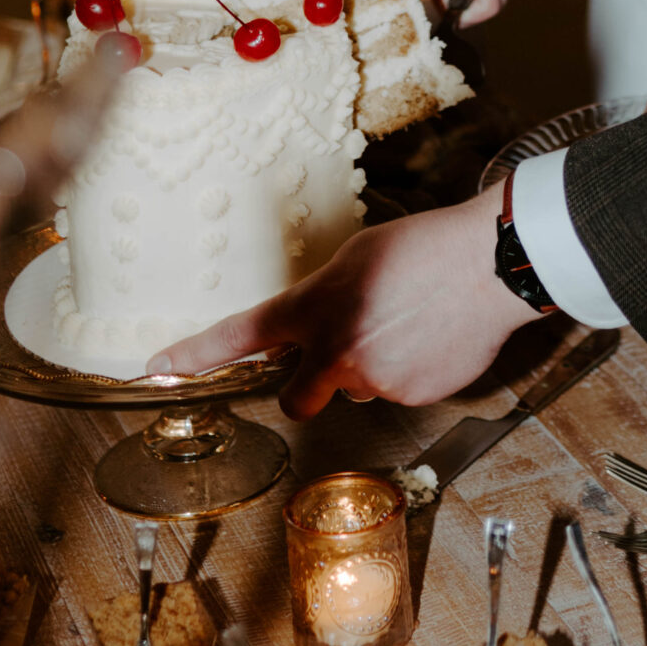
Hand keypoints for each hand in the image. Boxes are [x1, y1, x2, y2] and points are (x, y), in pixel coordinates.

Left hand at [143, 191, 532, 415]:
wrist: (489, 264)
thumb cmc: (424, 248)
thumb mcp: (357, 257)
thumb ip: (324, 298)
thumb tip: (320, 327)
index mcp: (314, 307)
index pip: (239, 335)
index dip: (194, 354)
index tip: (157, 366)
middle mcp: (335, 352)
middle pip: (296, 398)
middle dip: (308, 387)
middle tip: (337, 356)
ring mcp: (374, 380)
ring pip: (357, 388)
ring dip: (371, 368)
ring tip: (411, 324)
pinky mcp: (413, 397)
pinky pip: (399, 391)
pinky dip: (411, 371)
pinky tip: (433, 337)